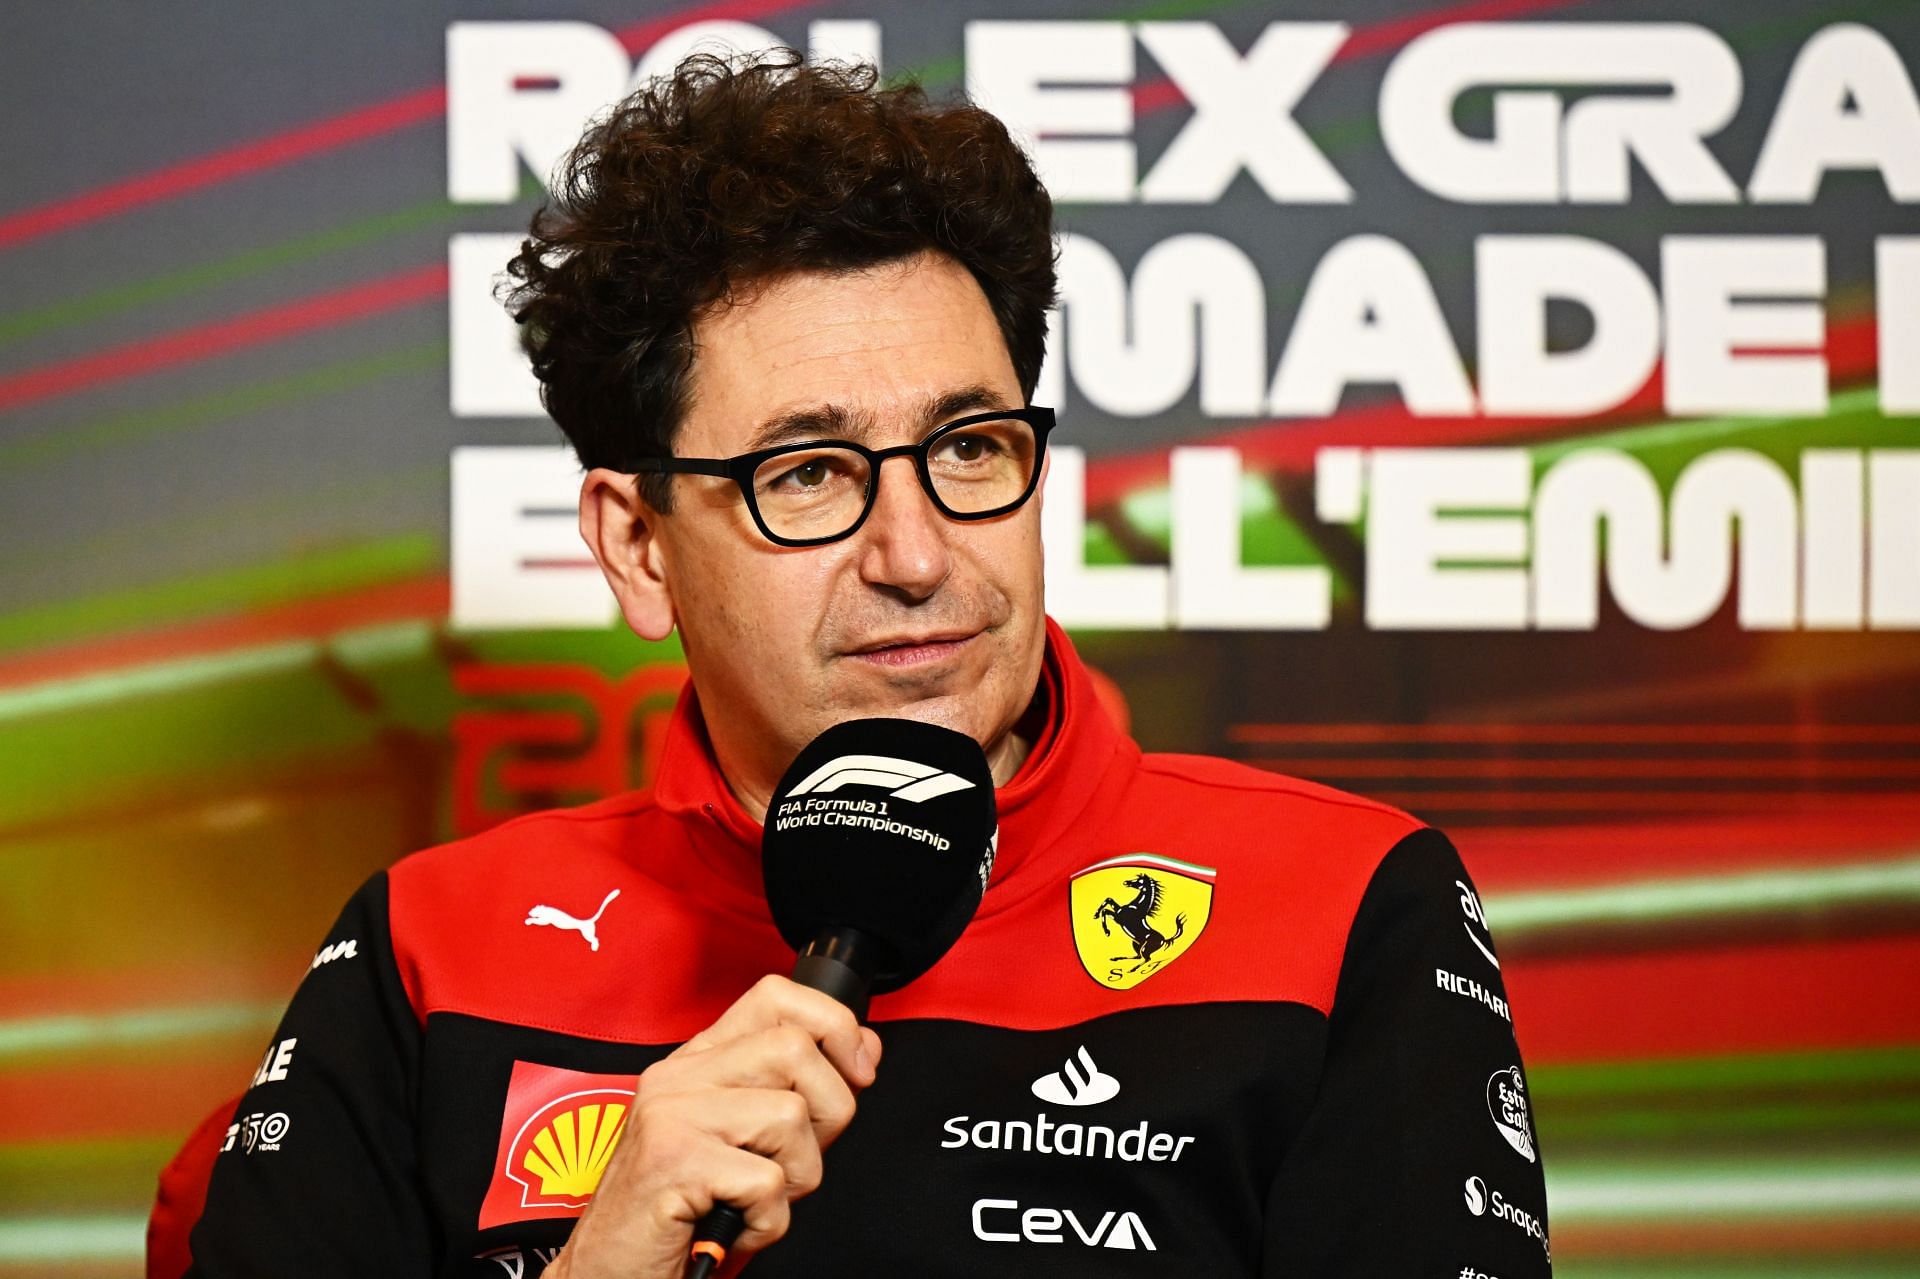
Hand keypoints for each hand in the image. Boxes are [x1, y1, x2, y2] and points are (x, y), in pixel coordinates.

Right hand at [543, 975, 882, 1278]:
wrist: (609, 1271)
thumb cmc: (681, 1213)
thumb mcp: (746, 1139)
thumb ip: (797, 1090)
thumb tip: (863, 1048)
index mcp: (698, 1062)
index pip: (776, 997)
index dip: (833, 1024)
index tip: (855, 1071)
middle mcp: (680, 1076)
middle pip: (795, 1049)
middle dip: (826, 1113)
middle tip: (792, 1162)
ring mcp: (671, 1114)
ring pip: (790, 1115)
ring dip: (795, 1178)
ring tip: (754, 1201)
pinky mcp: (671, 1161)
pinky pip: (767, 1181)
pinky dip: (768, 1221)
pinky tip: (734, 1227)